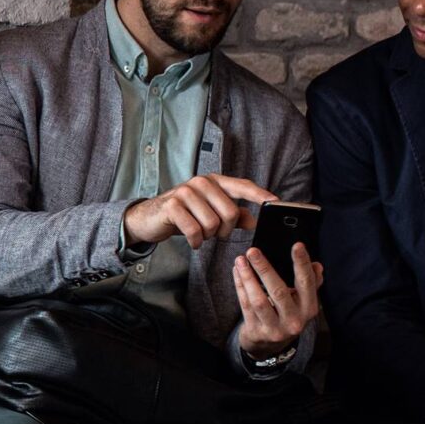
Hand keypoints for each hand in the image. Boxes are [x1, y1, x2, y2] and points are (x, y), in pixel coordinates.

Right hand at [123, 173, 275, 250]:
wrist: (148, 218)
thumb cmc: (183, 214)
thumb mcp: (209, 212)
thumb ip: (233, 215)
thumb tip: (255, 220)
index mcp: (214, 182)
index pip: (242, 186)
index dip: (260, 195)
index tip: (276, 202)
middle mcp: (202, 182)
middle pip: (230, 212)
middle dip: (224, 231)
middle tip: (214, 234)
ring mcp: (186, 192)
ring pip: (212, 224)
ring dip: (207, 237)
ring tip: (199, 234)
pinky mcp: (173, 206)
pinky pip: (195, 231)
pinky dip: (196, 242)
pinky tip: (191, 241)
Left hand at [233, 242, 321, 362]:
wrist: (269, 347)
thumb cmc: (287, 316)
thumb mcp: (303, 303)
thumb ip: (311, 284)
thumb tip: (317, 265)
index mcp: (309, 309)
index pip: (306, 283)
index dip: (302, 264)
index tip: (297, 245)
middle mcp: (294, 320)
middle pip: (278, 291)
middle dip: (264, 268)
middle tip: (253, 251)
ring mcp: (274, 328)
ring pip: (258, 300)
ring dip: (247, 277)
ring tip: (240, 260)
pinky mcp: (256, 331)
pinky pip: (245, 305)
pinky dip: (240, 287)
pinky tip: (237, 272)